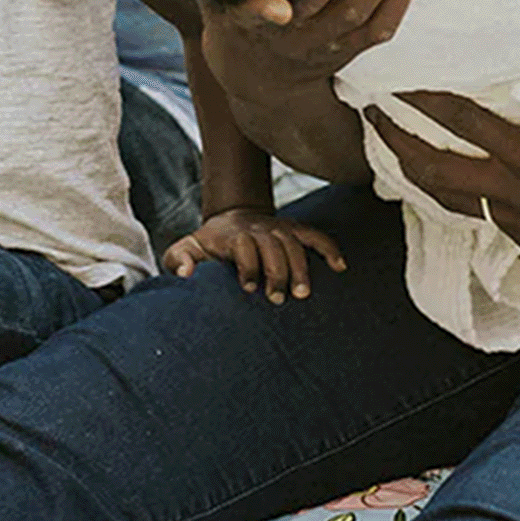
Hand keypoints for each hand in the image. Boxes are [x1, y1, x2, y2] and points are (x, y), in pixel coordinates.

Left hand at [164, 208, 346, 302]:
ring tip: (303, 293)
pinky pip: (315, 236)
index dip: (248, 266)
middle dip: (277, 272)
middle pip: (273, 246)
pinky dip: (329, 249)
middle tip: (278, 299)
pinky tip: (340, 267)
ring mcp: (278, 228)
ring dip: (300, 267)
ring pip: (294, 243)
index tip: (249, 288)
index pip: (244, 245)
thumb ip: (179, 260)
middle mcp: (258, 229)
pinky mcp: (293, 230)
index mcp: (232, 235)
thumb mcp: (186, 248)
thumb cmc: (207, 245)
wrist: (229, 221)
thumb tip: (187, 274)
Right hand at [201, 0, 420, 100]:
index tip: (275, 7)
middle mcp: (292, 38)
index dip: (262, 13)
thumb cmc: (237, 17)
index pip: (251, 18)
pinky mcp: (352, 51)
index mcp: (249, 25)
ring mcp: (326, 47)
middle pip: (325, 3)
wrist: (261, 78)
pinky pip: (383, 25)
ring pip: (363, 12)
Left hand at [368, 76, 519, 260]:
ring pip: (457, 205)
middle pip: (437, 173)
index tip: (391, 81)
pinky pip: (495, 223)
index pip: (459, 123)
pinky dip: (476, 202)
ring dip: (423, 179)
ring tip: (400, 152)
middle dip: (397, 144)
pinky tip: (461, 184)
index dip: (421, 100)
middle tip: (373, 118)